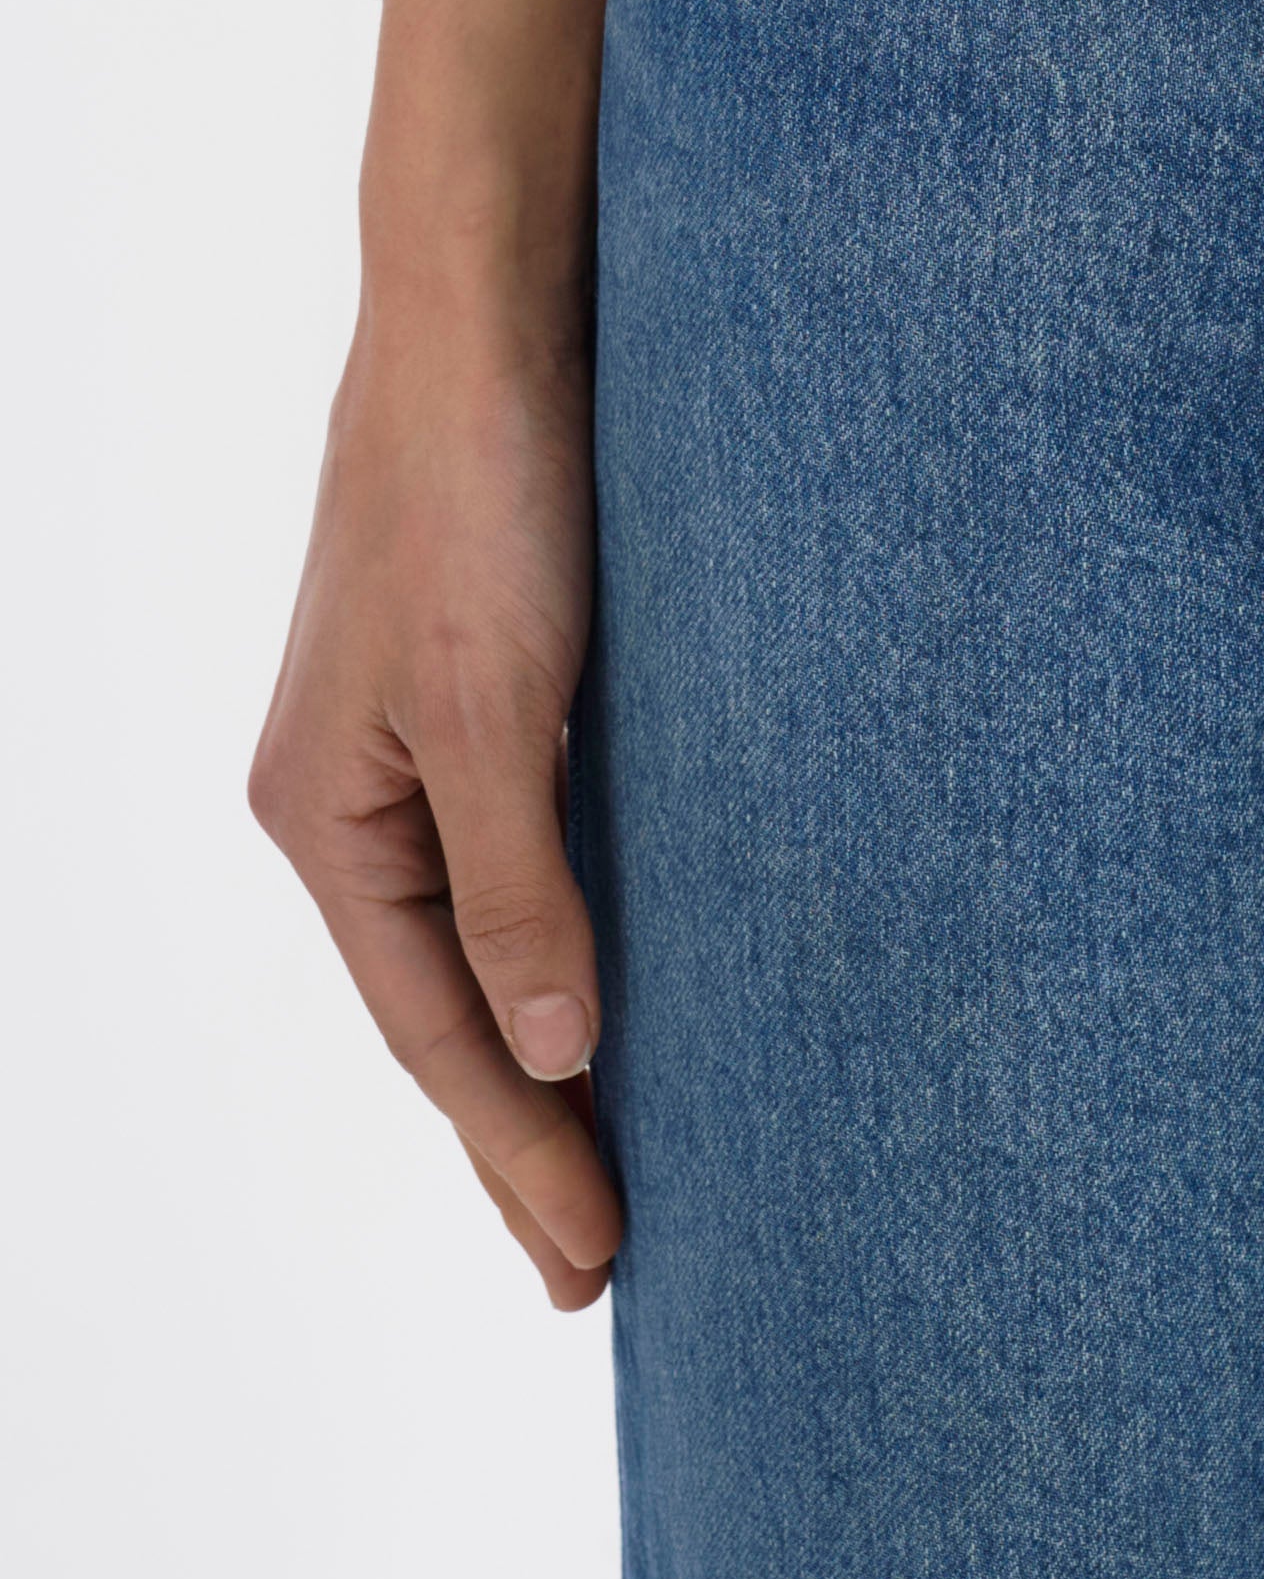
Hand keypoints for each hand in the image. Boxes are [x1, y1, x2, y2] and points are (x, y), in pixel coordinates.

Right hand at [251, 298, 624, 1309]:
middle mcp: (359, 794)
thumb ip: (518, 884)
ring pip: (488, 934)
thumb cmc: (481, 492)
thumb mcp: (496, 706)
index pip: (437, 1033)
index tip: (597, 1262)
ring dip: (551, 1047)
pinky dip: (572, 935)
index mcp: (328, 816)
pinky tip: (620, 979)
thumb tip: (552, 1049)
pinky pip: (529, 852)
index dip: (520, 1150)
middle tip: (596, 1269)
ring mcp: (422, 738)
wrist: (492, 309)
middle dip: (522, 1137)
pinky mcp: (493, 681)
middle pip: (450, 1005)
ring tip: (613, 1161)